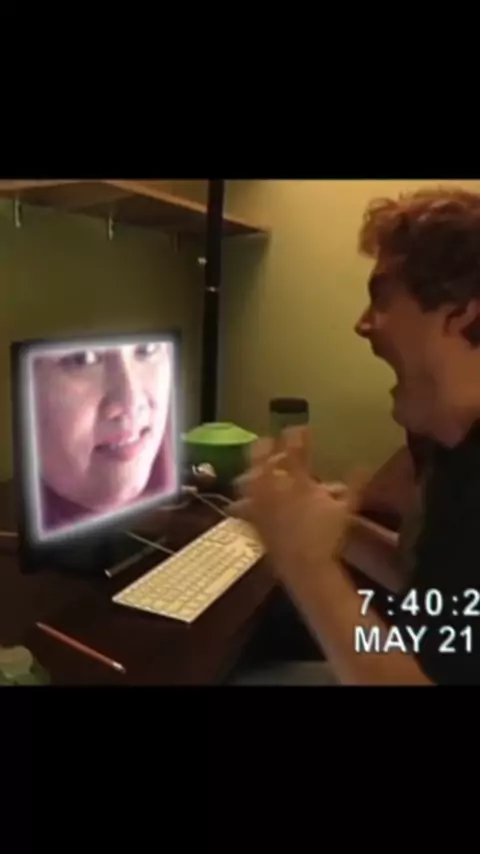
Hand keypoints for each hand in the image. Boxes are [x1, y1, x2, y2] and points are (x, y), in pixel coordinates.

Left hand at [232, 427, 368, 582]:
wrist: (306, 567)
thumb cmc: (328, 537)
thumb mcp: (347, 509)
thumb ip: (355, 485)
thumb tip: (365, 466)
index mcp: (299, 482)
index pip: (295, 452)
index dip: (296, 436)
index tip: (299, 427)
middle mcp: (276, 489)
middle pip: (263, 460)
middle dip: (265, 446)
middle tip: (270, 441)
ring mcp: (261, 505)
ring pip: (248, 479)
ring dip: (252, 470)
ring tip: (254, 468)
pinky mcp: (253, 522)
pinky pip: (242, 506)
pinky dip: (242, 501)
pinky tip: (240, 502)